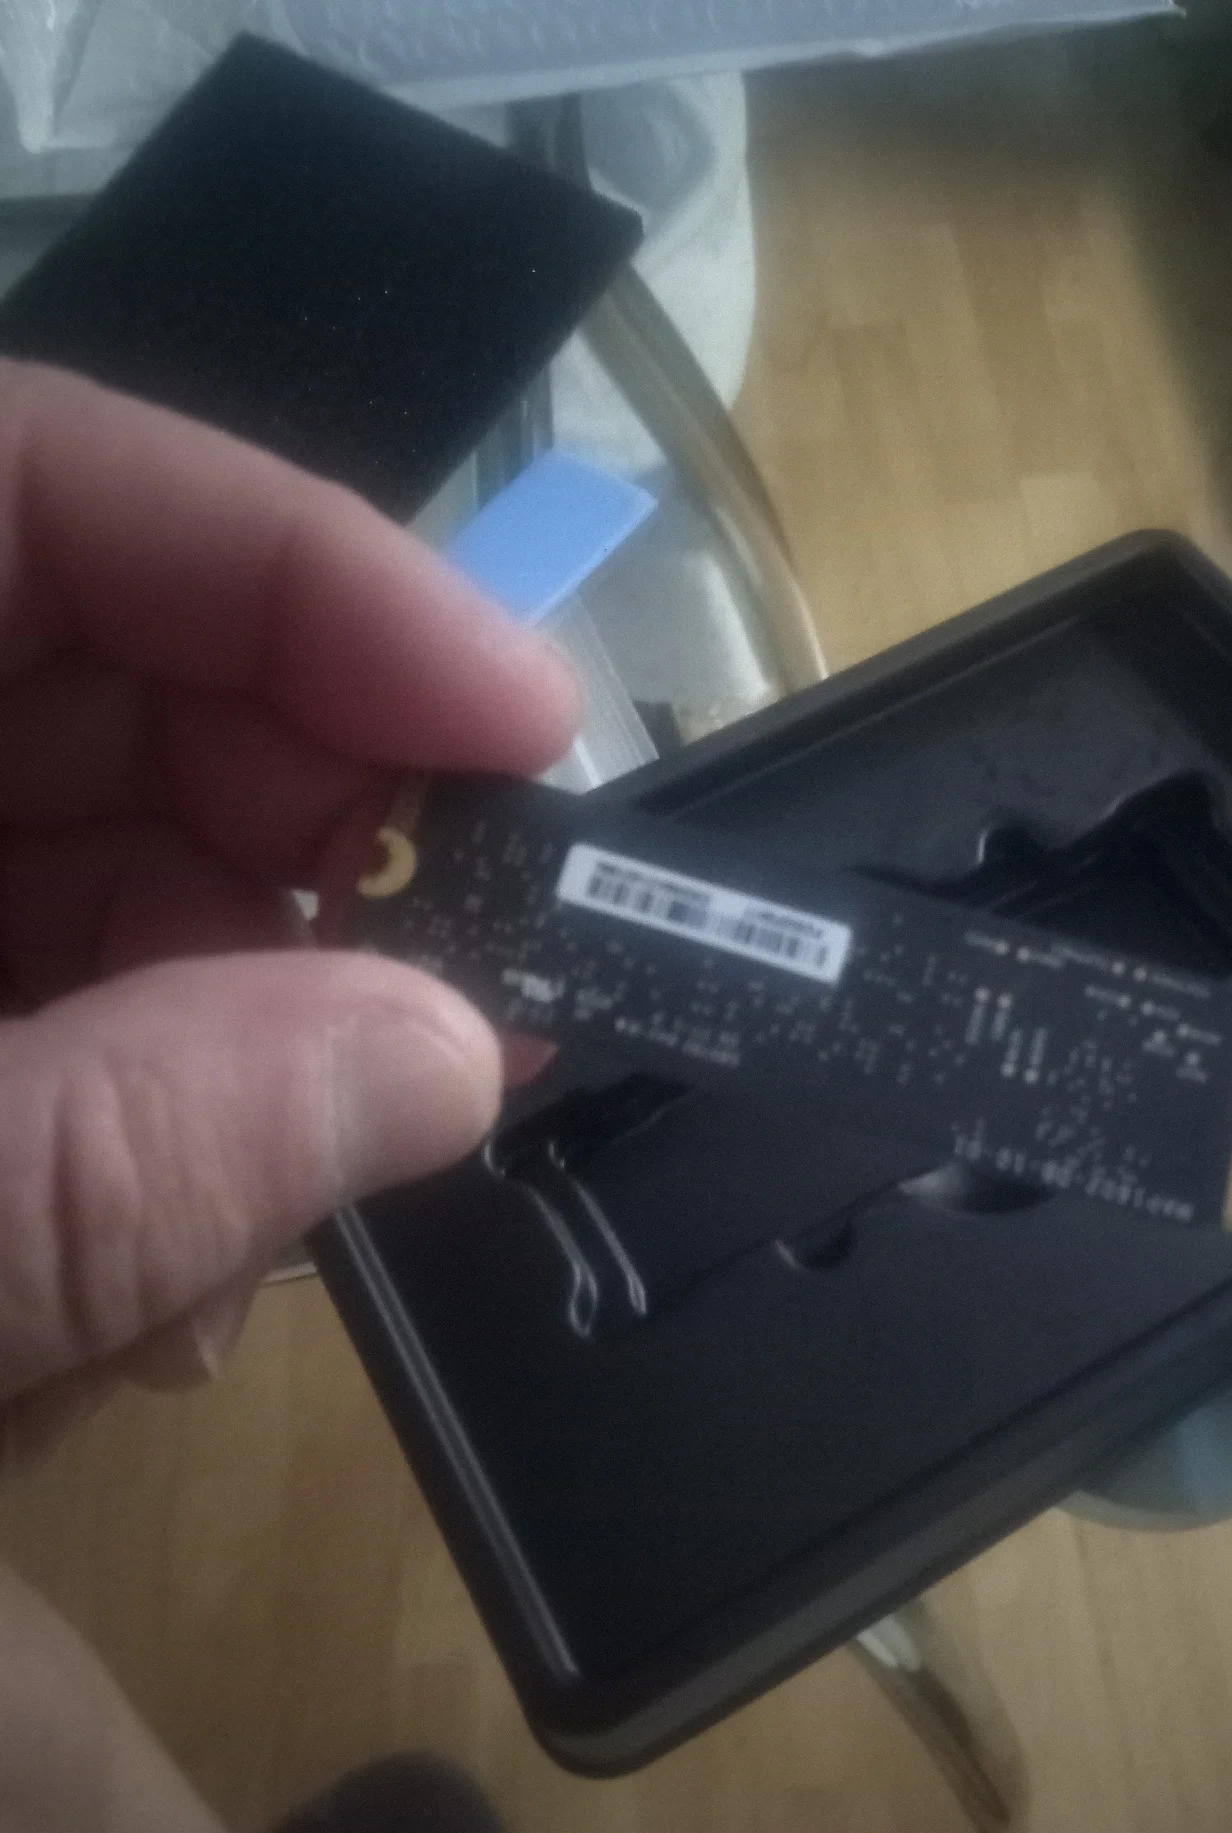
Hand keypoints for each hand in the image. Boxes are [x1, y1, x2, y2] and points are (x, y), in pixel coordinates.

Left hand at [0, 362, 577, 1460]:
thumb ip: (114, 1162)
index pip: (30, 481)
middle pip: (105, 676)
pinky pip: (58, 1006)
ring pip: (99, 869)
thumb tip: (454, 1057)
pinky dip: (137, 1134)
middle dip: (297, 850)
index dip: (299, 568)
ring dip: (223, 1051)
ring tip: (237, 1256)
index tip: (523, 726)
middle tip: (459, 1009)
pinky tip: (132, 1293)